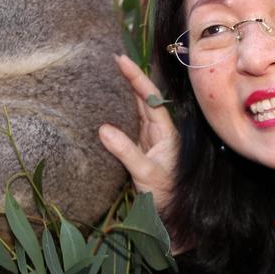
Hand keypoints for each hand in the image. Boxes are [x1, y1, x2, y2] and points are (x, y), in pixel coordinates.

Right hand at [99, 54, 178, 212]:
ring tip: (112, 72)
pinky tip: (111, 101)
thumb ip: (126, 151)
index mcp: (164, 130)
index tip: (121, 59)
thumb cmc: (165, 193)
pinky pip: (130, 120)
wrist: (171, 214)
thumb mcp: (145, 172)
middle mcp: (158, 129)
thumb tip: (103, 129)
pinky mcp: (141, 146)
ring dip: (126, 90)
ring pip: (137, 107)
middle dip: (130, 77)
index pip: (149, 97)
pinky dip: (121, 107)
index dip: (136, 77)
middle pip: (143, 97)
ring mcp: (150, 137)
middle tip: (114, 58)